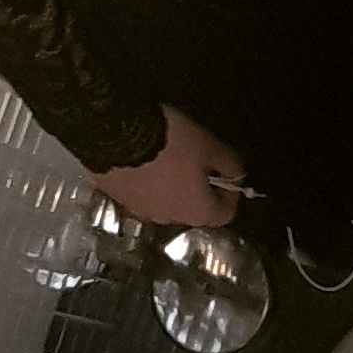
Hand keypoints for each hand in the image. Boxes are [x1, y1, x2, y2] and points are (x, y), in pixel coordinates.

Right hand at [90, 105, 244, 227]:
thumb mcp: (208, 144)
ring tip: (164, 155)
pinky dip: (142, 179)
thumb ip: (228, 162)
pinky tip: (139, 157)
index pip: (225, 213)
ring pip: (162, 200)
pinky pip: (137, 191)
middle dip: (197, 187)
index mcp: (196, 211)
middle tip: (194, 158)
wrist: (116, 133)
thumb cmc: (170, 141)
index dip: (230, 192)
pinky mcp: (115, 197)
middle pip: (191, 208)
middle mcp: (168, 219)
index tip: (227, 172)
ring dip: (168, 184)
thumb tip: (237, 174)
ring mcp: (138, 210)